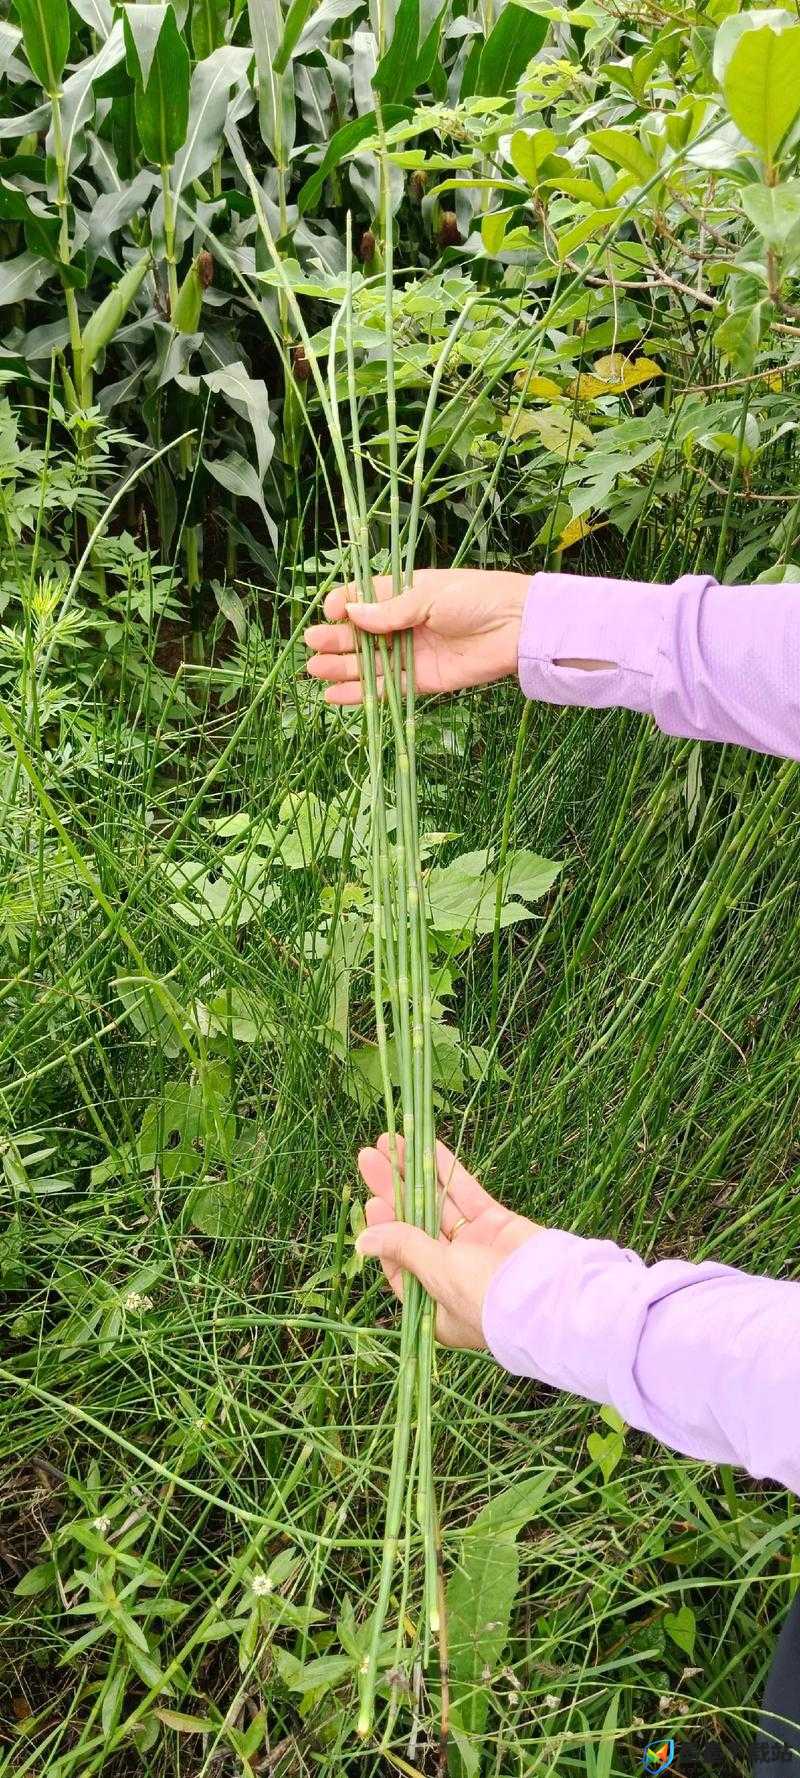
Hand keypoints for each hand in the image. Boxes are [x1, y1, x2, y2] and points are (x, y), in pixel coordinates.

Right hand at [304, 568, 529, 704]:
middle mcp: (404, 624)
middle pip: (361, 634)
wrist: (517, 627)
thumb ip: (390, 610)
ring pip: (369, 664)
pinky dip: (362, 694)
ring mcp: (412, 653)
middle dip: (336, 640)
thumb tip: (350, 613)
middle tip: (314, 646)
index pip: (363, 599)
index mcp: (404, 594)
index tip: (331, 613)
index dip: (344, 606)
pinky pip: (387, 688)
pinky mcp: (423, 680)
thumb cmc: (475, 597)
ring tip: (314, 671)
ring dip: (342, 668)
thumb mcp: (428, 595)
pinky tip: (335, 695)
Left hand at [355, 1134, 539, 1348]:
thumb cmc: (488, 1298)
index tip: (372, 1201)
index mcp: (435, 1305)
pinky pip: (465, 1194)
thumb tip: (364, 1241)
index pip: (400, 1263)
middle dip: (393, 1191)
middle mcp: (453, 1276)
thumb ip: (405, 1249)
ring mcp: (476, 1247)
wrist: (553, 1294)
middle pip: (414, 1227)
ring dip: (414, 1173)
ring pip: (437, 1204)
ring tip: (389, 1141)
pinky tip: (425, 1146)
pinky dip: (446, 1170)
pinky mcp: (496, 1224)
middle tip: (369, 1157)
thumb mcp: (439, 1275)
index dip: (384, 1231)